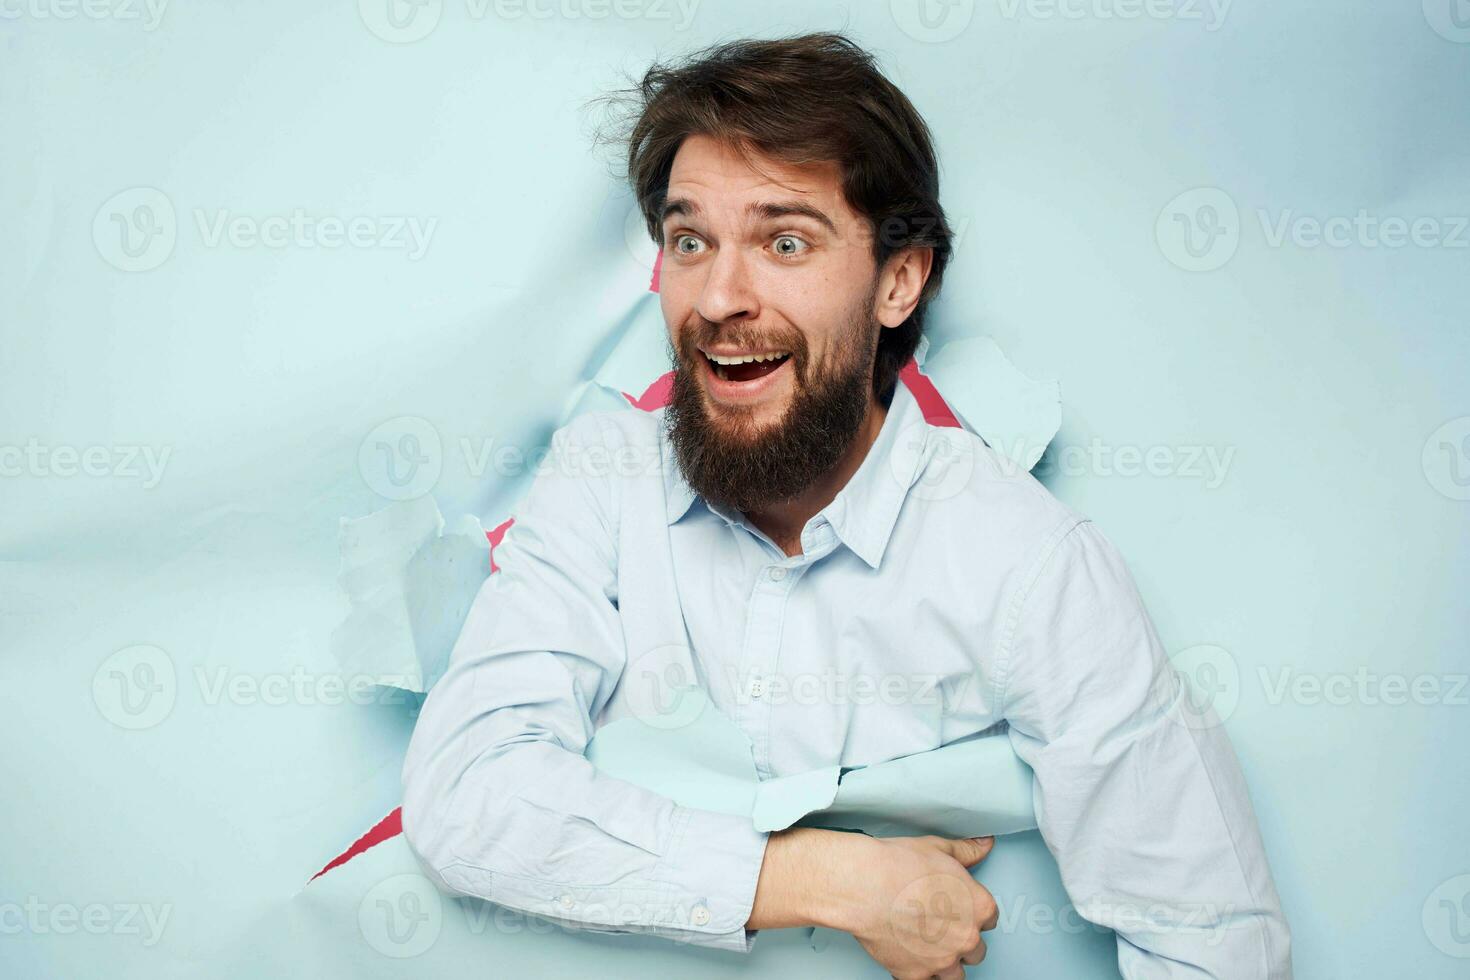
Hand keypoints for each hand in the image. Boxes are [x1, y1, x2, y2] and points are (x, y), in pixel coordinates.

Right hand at [748, 828, 998, 977]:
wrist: (864, 886)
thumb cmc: (896, 867)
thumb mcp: (938, 848)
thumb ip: (966, 851)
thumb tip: (981, 846)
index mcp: (978, 907)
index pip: (989, 918)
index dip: (972, 912)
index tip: (959, 909)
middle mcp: (966, 937)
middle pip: (975, 948)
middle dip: (960, 939)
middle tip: (939, 925)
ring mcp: (942, 960)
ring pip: (956, 973)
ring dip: (946, 962)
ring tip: (928, 946)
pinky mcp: (916, 974)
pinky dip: (919, 971)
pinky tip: (910, 957)